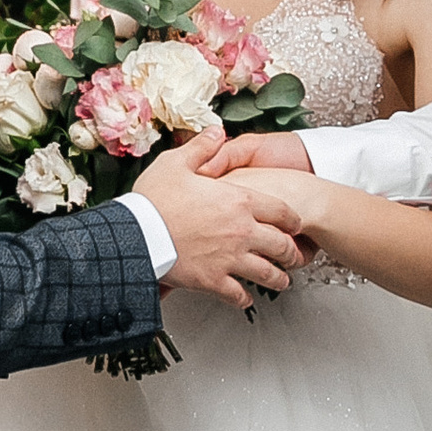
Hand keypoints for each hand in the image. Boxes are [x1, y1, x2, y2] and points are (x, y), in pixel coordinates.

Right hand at [137, 129, 307, 307]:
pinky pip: (238, 294)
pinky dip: (244, 298)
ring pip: (267, 273)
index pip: (281, 211)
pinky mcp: (213, 280)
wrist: (136, 235)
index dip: (293, 219)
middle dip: (292, 252)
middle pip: (281, 245)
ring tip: (281, 281)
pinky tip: (245, 298)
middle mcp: (241, 231)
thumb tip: (217, 132)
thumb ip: (202, 147)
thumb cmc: (153, 201)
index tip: (295, 224)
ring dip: (278, 279)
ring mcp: (229, 258)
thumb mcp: (176, 163)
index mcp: (238, 201)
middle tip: (294, 255)